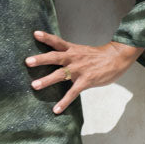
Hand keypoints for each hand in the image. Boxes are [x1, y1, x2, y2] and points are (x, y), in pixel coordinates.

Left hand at [25, 31, 144, 113]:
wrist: (117, 58)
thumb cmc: (98, 56)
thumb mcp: (82, 51)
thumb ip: (69, 54)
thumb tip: (56, 58)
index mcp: (72, 50)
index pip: (57, 42)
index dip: (47, 37)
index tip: (35, 34)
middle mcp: (74, 58)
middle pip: (54, 57)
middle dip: (41, 59)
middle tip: (28, 62)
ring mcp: (79, 70)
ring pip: (60, 74)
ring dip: (46, 80)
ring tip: (34, 85)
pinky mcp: (85, 81)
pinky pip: (72, 93)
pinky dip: (64, 102)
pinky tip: (56, 110)